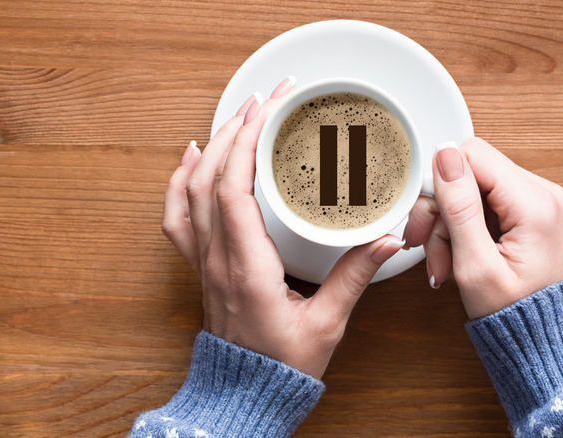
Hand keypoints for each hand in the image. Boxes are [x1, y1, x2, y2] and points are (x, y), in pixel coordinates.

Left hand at [161, 77, 403, 377]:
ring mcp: (204, 261)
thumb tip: (384, 240)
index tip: (269, 109)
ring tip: (238, 115)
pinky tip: (192, 156)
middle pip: (210, 177)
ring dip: (213, 146)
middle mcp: (217, 259)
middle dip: (237, 128)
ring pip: (191, 190)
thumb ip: (354, 277)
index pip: (233, 190)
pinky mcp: (203, 266)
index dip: (246, 142)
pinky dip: (180, 180)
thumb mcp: (326, 323)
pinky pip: (178, 216)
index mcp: (247, 269)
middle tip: (267, 98)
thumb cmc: (281, 366)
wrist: (244, 394)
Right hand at [403, 137, 562, 318]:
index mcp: (536, 204)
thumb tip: (445, 155)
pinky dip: (465, 228)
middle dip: (442, 213)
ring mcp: (539, 201)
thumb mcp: (476, 266)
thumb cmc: (514, 315)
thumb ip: (460, 207)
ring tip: (446, 265)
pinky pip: (484, 203)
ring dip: (450, 226)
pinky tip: (459, 257)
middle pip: (470, 173)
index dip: (440, 183)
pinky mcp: (530, 211)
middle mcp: (544, 193)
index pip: (472, 155)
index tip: (428, 223)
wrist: (542, 341)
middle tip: (431, 251)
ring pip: (472, 189)